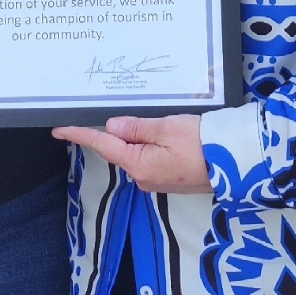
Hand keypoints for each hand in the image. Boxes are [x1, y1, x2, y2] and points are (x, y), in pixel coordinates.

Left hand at [53, 115, 210, 193]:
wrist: (236, 164)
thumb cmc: (203, 144)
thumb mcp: (166, 128)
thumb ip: (136, 127)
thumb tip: (112, 127)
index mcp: (138, 165)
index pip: (102, 145)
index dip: (80, 134)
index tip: (59, 129)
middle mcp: (143, 178)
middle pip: (120, 148)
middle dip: (121, 131)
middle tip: (133, 113)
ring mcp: (157, 181)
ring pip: (138, 152)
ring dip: (141, 137)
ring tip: (163, 124)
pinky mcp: (170, 180)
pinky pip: (151, 158)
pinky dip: (153, 145)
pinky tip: (169, 135)